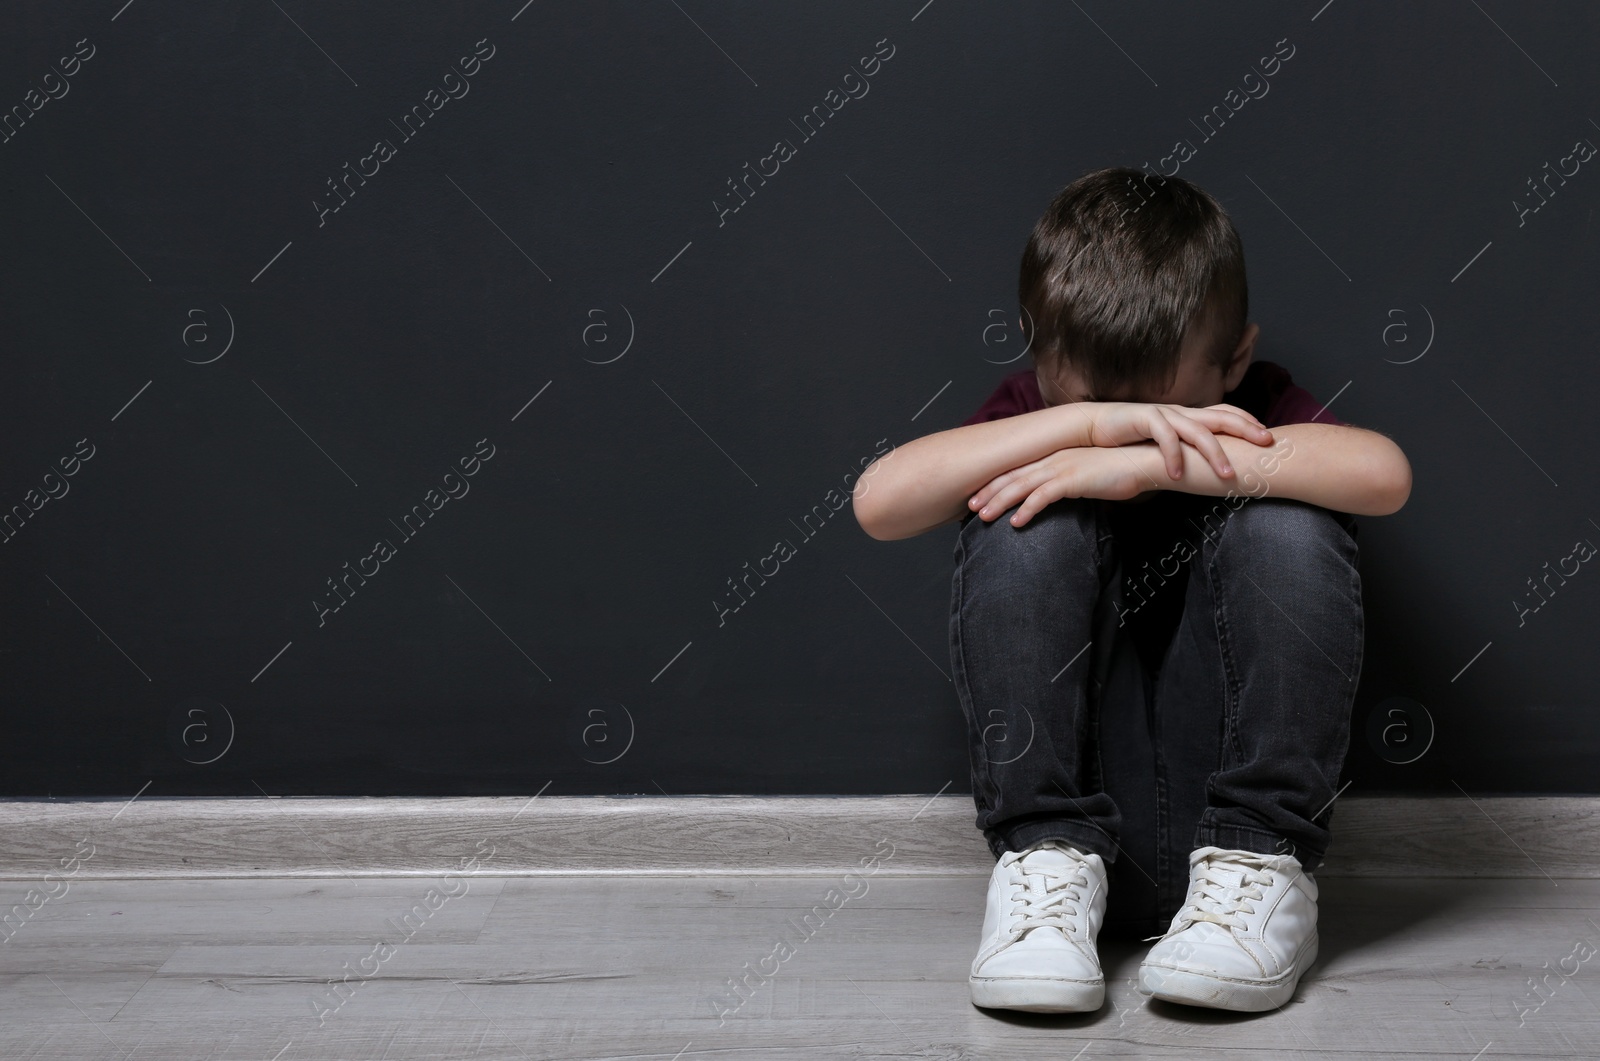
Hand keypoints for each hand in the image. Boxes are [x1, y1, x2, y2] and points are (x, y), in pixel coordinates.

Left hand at [969, 443, 1161, 527]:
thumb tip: (1059, 496)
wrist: (1146, 462)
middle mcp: (1054, 458)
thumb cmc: (1121, 470)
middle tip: (968, 506)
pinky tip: (1016, 523)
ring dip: (999, 502)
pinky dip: (1027, 510)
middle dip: (988, 491)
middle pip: (1012, 476)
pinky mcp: (1073, 479)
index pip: (1019, 468)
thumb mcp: (1088, 475)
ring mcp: (1062, 467)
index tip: (980, 493)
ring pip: (1021, 486)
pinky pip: (1044, 497)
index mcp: (1055, 455)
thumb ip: (1070, 483)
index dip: (997, 481)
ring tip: (982, 517)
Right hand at [1079, 402, 1273, 481]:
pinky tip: (1177, 476)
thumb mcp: (1163, 443)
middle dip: (1246, 429)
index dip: (1248, 421)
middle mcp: (1180, 412)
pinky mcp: (1144, 418)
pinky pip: (1165, 438)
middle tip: (1267, 444)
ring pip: (1197, 431)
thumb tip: (1204, 467)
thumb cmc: (1129, 438)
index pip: (1225, 413)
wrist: (1094, 427)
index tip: (1269, 435)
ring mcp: (1164, 414)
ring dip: (1214, 454)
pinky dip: (1173, 457)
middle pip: (1221, 417)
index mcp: (1187, 416)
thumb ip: (1184, 449)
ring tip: (1227, 475)